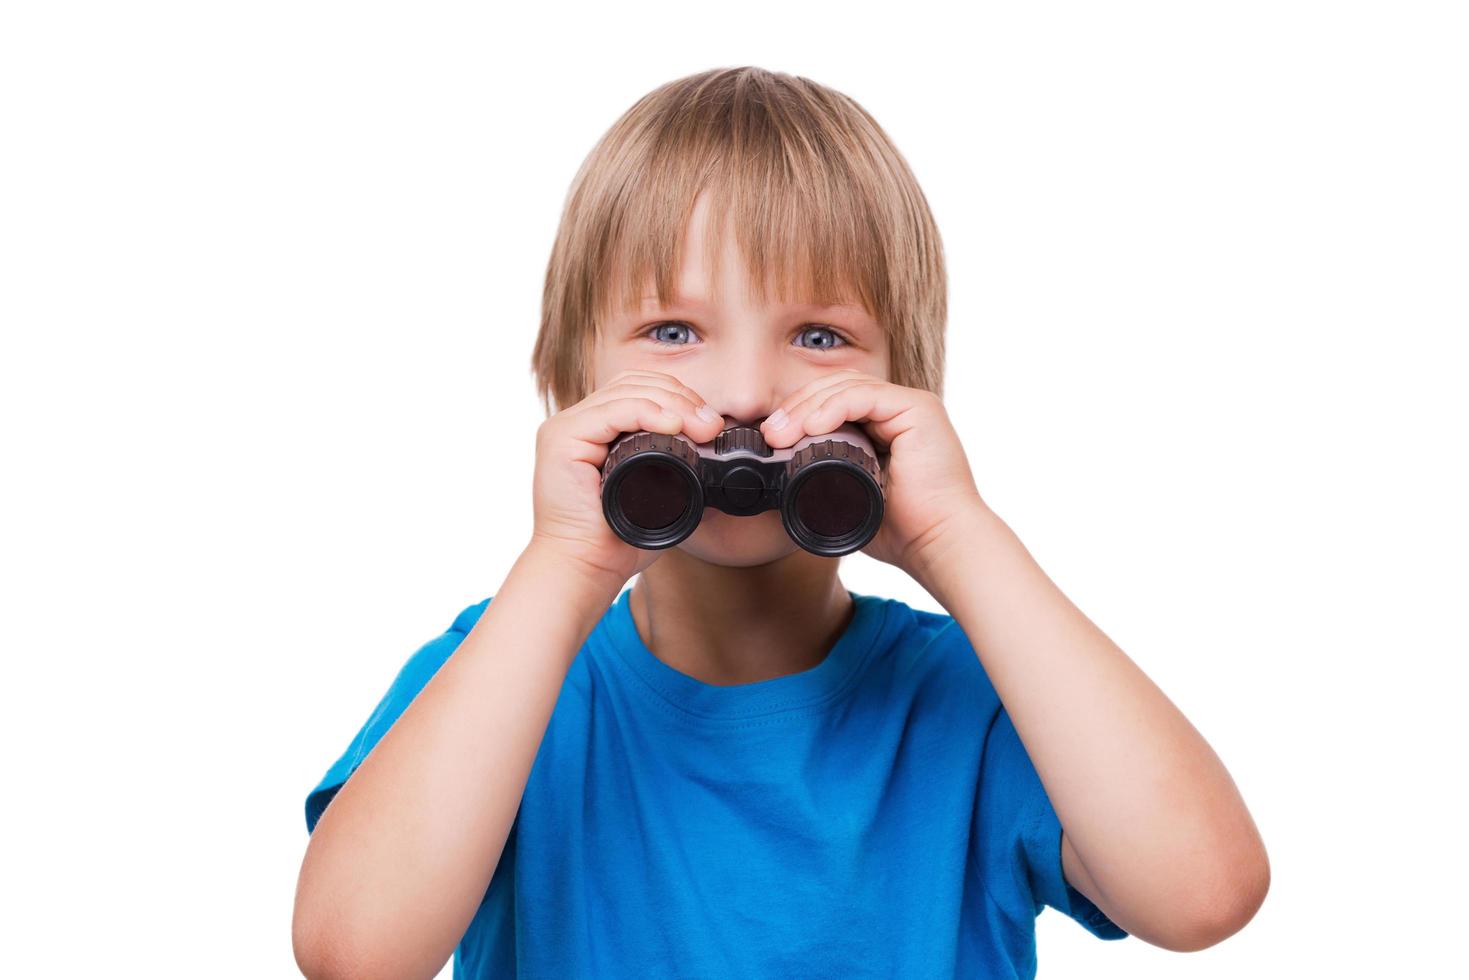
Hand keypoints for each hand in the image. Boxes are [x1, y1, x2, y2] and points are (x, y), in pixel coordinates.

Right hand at [530, 370, 726, 586]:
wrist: (584, 570)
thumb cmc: (615, 542)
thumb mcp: (656, 498)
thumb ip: (675, 475)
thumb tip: (713, 464)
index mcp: (596, 431)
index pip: (640, 391)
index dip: (679, 398)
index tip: (710, 426)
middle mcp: (578, 423)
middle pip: (635, 382)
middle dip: (680, 396)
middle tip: (711, 426)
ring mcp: (565, 428)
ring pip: (627, 391)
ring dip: (672, 404)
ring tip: (701, 428)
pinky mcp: (560, 439)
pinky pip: (611, 412)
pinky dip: (647, 413)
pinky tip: (673, 426)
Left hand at [759, 369, 988, 579]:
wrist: (939, 544)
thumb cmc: (905, 532)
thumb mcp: (852, 502)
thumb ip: (827, 486)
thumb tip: (785, 488)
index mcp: (885, 427)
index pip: (834, 402)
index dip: (799, 414)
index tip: (772, 440)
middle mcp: (899, 411)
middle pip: (836, 388)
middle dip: (797, 407)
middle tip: (770, 434)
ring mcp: (910, 407)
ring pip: (847, 387)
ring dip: (808, 407)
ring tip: (782, 434)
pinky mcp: (919, 409)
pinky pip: (866, 396)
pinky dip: (834, 407)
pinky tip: (812, 427)